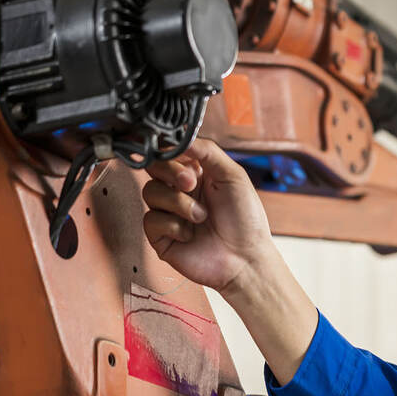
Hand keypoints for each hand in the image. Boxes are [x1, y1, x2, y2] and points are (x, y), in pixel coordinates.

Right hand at [142, 138, 273, 294]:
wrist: (245, 259)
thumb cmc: (245, 220)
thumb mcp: (233, 176)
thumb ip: (208, 151)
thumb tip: (181, 137)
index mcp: (197, 174)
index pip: (169, 152)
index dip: (171, 153)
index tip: (182, 159)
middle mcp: (180, 191)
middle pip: (153, 167)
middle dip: (171, 173)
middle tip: (191, 184)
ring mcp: (169, 213)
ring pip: (151, 192)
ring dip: (178, 203)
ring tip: (201, 216)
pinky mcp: (161, 236)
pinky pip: (150, 219)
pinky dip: (172, 225)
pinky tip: (190, 234)